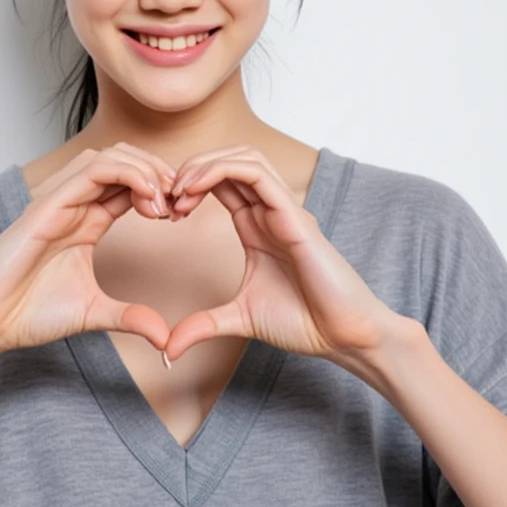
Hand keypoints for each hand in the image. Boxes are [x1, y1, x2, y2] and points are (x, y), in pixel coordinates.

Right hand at [0, 143, 176, 362]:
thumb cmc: (27, 313)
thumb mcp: (94, 313)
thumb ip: (130, 318)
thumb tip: (165, 339)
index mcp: (86, 220)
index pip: (129, 184)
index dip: (161, 188)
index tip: (182, 212)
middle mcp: (73, 203)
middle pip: (123, 160)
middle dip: (159, 171)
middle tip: (182, 200)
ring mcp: (58, 200)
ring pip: (109, 157)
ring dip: (145, 168)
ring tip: (165, 200)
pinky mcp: (45, 205)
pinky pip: (90, 171)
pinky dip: (126, 174)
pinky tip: (148, 198)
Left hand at [163, 145, 405, 373]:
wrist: (343, 336)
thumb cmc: (304, 322)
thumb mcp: (238, 319)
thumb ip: (203, 326)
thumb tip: (168, 348)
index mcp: (257, 227)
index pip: (221, 183)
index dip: (188, 185)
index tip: (163, 210)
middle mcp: (270, 212)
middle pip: (230, 161)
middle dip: (192, 168)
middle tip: (164, 195)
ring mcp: (284, 210)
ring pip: (244, 158)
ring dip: (204, 164)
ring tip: (178, 189)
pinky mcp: (295, 217)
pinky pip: (258, 176)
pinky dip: (221, 171)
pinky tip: (194, 190)